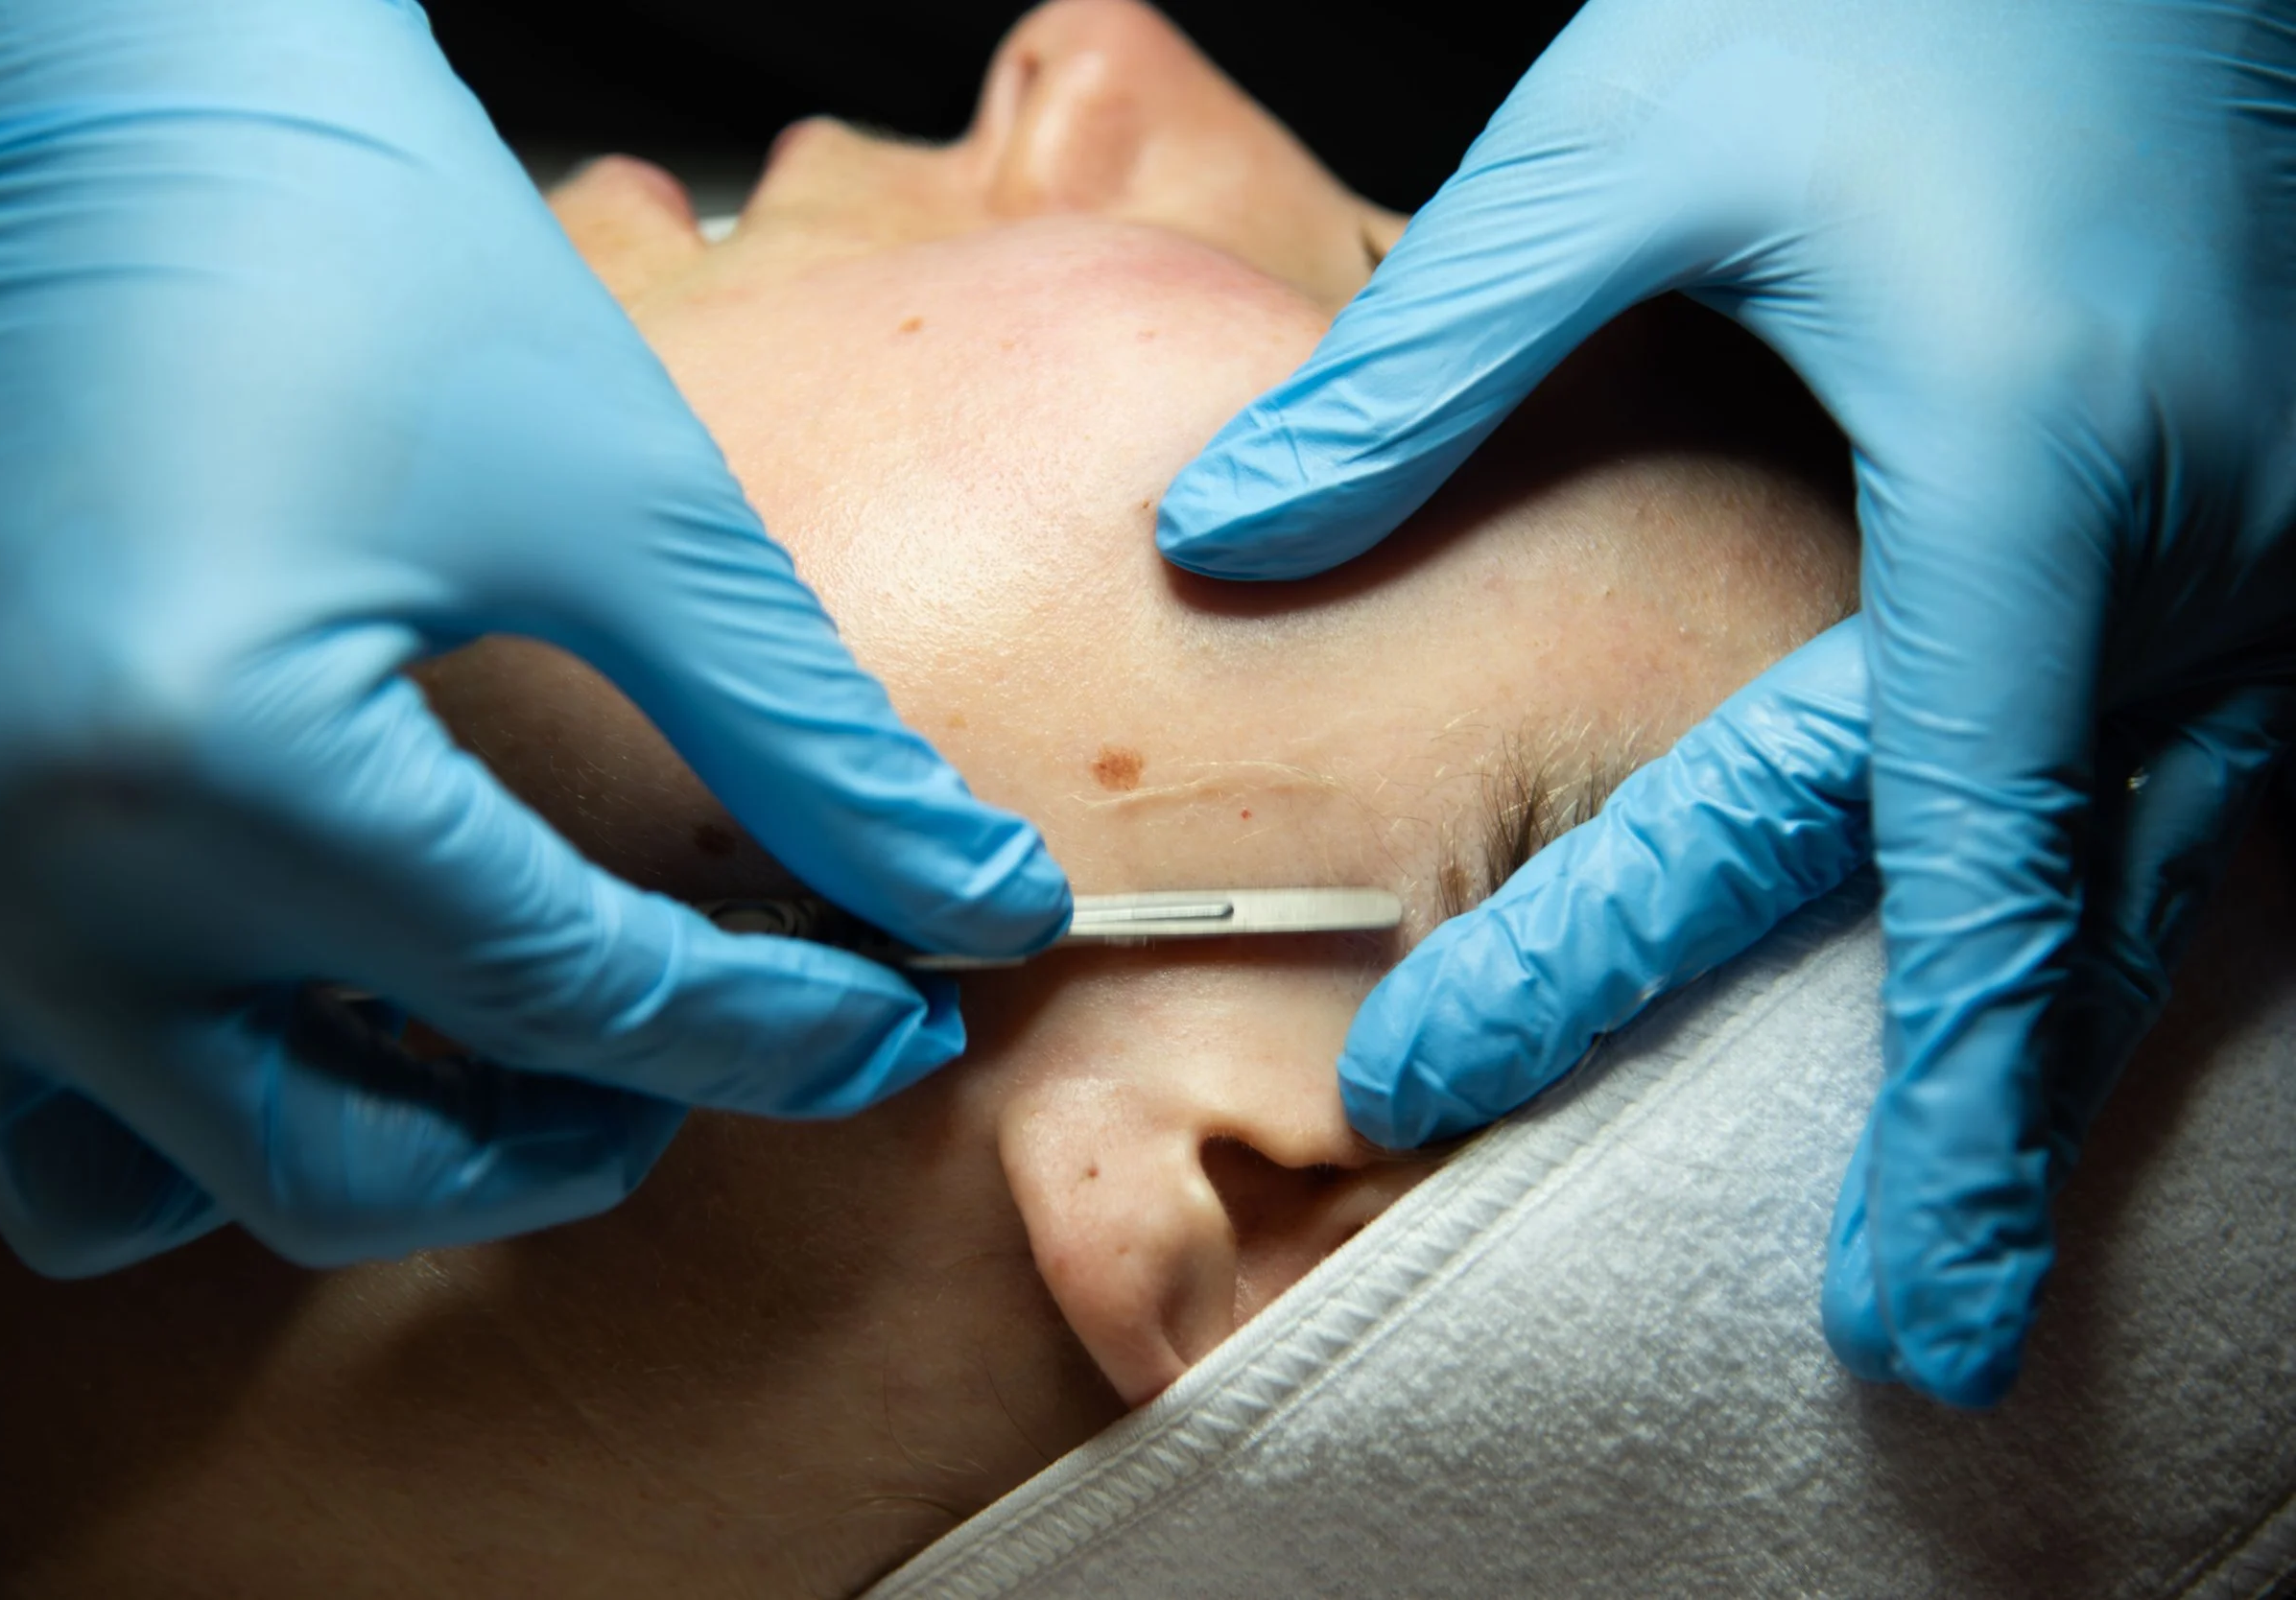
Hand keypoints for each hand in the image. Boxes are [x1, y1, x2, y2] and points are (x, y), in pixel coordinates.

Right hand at [0, 0, 1066, 1273]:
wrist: (74, 85)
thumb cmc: (342, 231)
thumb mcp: (611, 494)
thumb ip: (797, 736)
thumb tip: (968, 898)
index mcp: (210, 755)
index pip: (561, 997)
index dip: (766, 1031)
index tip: (888, 1024)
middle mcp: (10, 868)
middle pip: (338, 1168)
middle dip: (560, 1145)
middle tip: (692, 1060)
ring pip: (134, 1191)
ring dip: (343, 1153)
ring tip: (489, 1045)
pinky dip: (145, 1104)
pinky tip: (274, 1005)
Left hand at [1156, 0, 2295, 1404]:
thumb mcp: (1644, 138)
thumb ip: (1438, 361)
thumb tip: (1228, 530)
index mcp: (2022, 478)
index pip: (1809, 809)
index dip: (1621, 959)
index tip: (1446, 1082)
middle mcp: (2187, 556)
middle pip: (2039, 908)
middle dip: (1968, 1137)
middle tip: (1907, 1333)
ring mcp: (2272, 555)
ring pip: (2160, 876)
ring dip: (2060, 1062)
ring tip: (1981, 1228)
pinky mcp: (2282, 523)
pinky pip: (2209, 783)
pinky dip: (2120, 920)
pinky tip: (2065, 999)